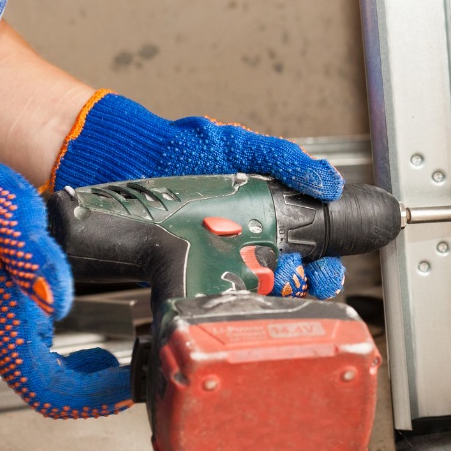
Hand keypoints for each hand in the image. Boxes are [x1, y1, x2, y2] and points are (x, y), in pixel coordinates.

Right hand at [0, 128, 131, 417]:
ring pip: (39, 380)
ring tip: (116, 366)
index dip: (90, 398)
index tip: (125, 388)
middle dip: (91, 392)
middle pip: (46, 392)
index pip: (47, 389)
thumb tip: (55, 301)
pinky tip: (88, 353)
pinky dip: (64, 368)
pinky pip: (31, 362)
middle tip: (131, 376)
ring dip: (79, 381)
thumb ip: (36, 260)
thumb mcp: (14, 219)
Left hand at [50, 90, 346, 298]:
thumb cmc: (178, 147)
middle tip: (300, 281)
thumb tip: (329, 181)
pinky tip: (233, 299)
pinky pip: (213, 298)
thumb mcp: (240, 146)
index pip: (309, 248)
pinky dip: (227, 304)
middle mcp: (244, 241)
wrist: (121, 159)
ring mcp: (215, 260)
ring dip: (269, 298)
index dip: (324, 264)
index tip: (327, 267)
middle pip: (289, 280)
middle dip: (303, 287)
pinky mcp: (186, 273)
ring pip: (255, 294)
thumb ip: (283, 159)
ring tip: (269, 288)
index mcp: (266, 214)